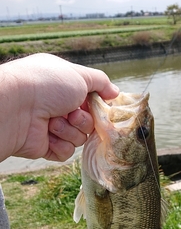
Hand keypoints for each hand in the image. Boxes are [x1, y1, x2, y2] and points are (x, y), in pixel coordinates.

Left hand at [0, 53, 118, 161]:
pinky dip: (61, 144)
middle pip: (89, 122)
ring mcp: (51, 127)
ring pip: (79, 138)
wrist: (17, 107)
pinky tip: (49, 135)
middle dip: (84, 120)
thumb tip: (116, 92)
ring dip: (70, 130)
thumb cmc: (46, 85)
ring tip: (53, 122)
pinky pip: (66, 152)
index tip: (103, 106)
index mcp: (64, 87)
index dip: (99, 105)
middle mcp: (58, 106)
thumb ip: (101, 82)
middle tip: (72, 114)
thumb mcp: (79, 76)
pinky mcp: (45, 146)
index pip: (91, 100)